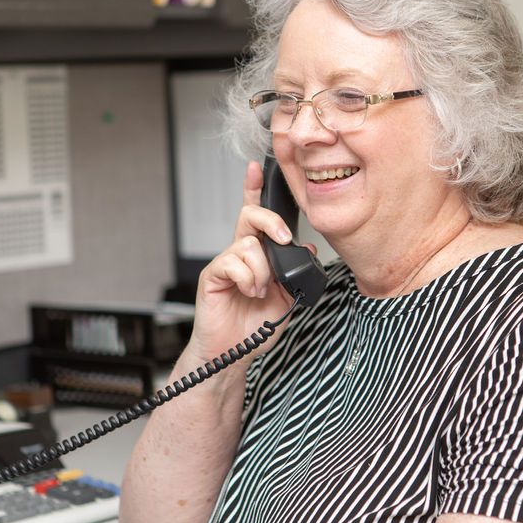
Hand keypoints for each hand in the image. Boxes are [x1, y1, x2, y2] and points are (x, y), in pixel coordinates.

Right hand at [184, 160, 307, 364]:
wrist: (234, 354)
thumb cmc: (255, 327)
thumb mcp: (288, 298)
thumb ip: (296, 272)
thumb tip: (309, 249)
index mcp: (257, 255)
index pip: (255, 215)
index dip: (254, 190)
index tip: (257, 169)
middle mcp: (239, 254)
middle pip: (250, 217)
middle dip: (272, 222)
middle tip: (284, 240)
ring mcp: (225, 263)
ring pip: (248, 245)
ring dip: (262, 270)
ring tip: (260, 291)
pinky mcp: (212, 276)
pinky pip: (233, 263)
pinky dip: (248, 279)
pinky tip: (249, 293)